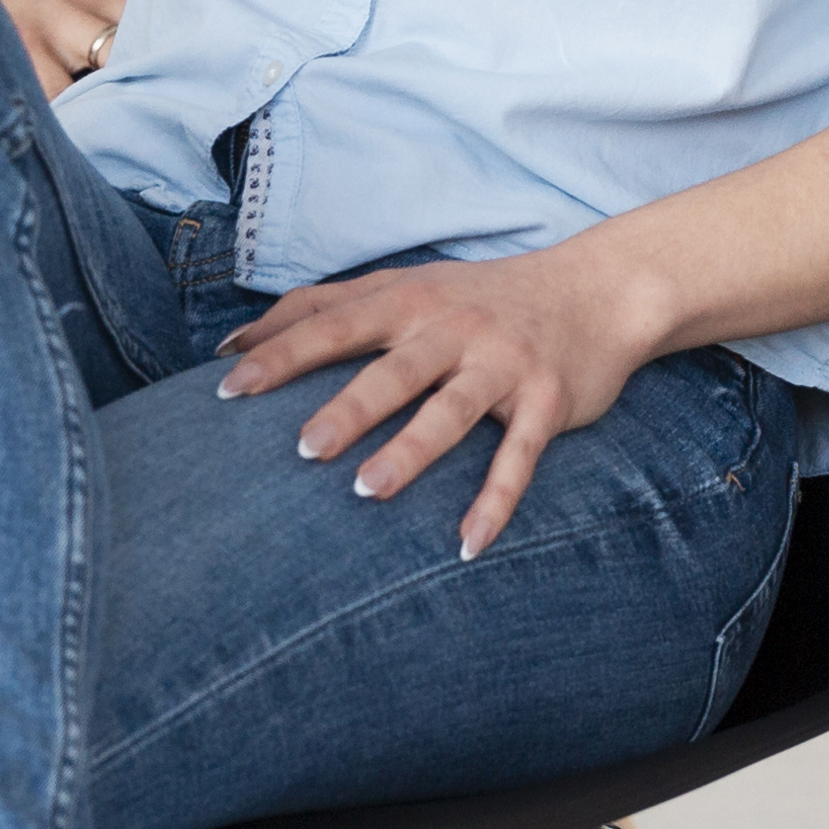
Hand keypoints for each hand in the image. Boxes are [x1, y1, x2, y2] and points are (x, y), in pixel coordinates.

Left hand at [215, 245, 661, 557]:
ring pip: (450, 412)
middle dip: (348, 408)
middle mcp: (455, 328)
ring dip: (411, 451)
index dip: (282, 354)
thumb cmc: (483, 296)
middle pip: (392, 371)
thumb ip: (323, 306)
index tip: (228, 390)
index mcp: (411, 300)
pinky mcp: (548, 400)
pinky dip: (496, 501)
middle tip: (301, 449)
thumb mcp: (407, 284)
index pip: (335, 324)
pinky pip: (519, 457)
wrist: (600, 289)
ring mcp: (503, 364)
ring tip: (368, 491)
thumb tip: (229, 344)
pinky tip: (468, 544)